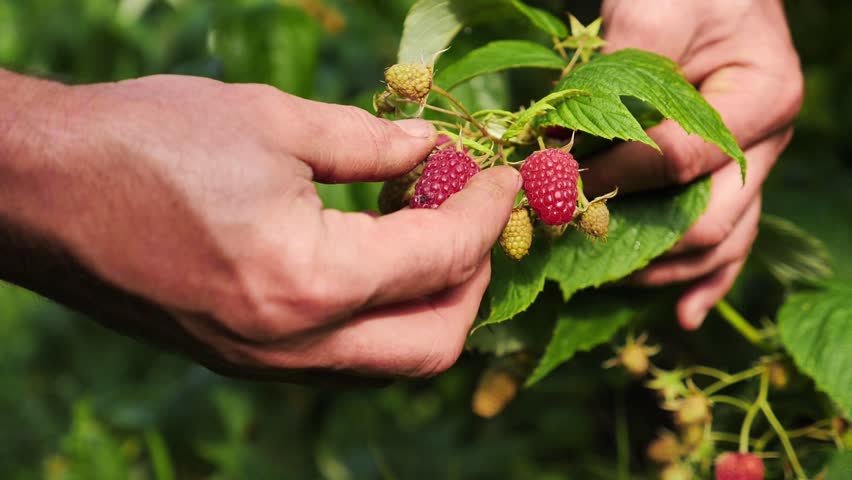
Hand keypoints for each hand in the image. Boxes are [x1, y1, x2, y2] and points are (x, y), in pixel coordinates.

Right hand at [0, 73, 520, 379]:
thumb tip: (428, 146)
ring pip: (390, 361)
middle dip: (475, 277)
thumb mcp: (273, 120)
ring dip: (431, 303)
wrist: (44, 191)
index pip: (439, 258)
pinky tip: (374, 258)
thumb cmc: (147, 144)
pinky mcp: (245, 359)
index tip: (503, 176)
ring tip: (430, 231)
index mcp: (310, 283)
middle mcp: (295, 346)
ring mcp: (267, 364)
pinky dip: (381, 315)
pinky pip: (344, 357)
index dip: (485, 212)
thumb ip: (370, 140)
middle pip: (433, 343)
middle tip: (476, 215)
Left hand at [584, 0, 802, 328]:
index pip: (680, 160)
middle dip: (638, 241)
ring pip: (721, 243)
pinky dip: (705, 279)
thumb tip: (559, 150)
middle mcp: (764, 144)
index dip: (617, 178)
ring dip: (663, 271)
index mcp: (761, 99)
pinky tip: (683, 315)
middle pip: (710, 221)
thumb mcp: (652, 13)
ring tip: (607, 283)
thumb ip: (614, 81)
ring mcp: (751, 168)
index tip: (559, 183)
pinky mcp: (727, 180)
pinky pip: (728, 239)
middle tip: (573, 242)